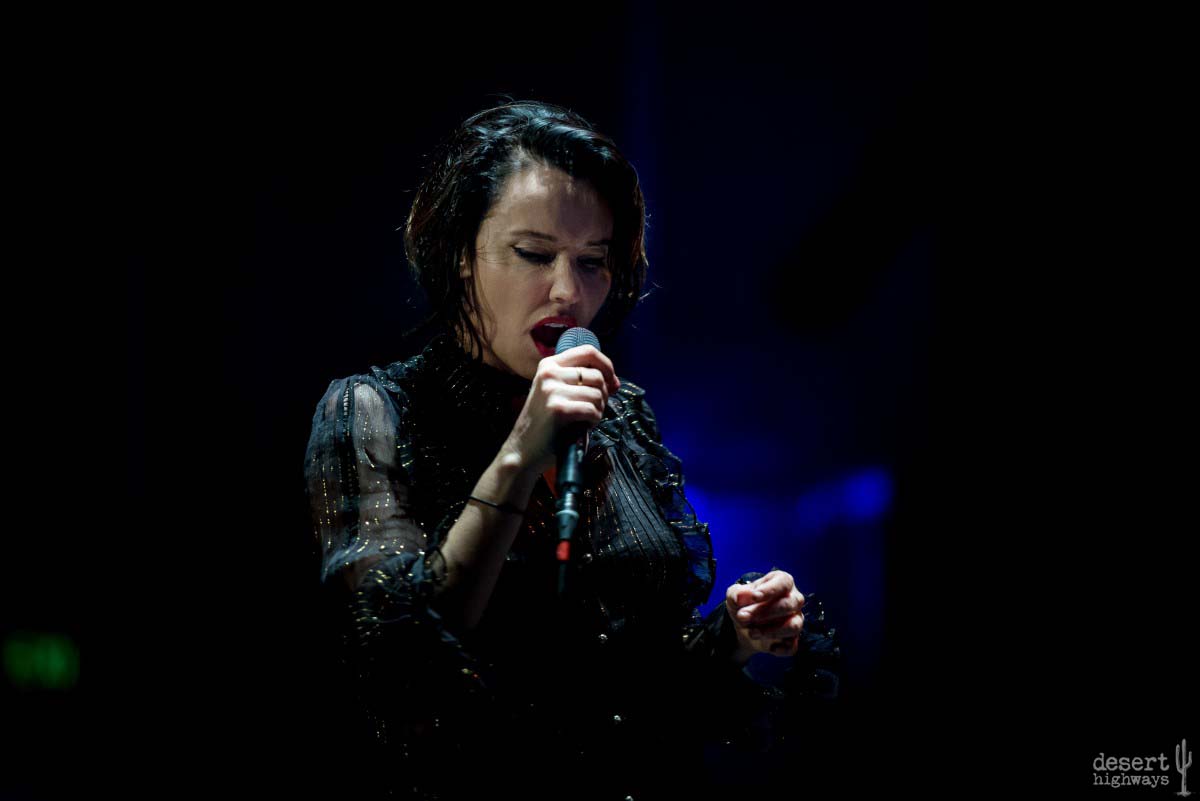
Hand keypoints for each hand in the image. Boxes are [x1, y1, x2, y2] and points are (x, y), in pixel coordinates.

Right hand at [502, 344, 620, 474]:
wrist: (524, 449)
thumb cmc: (547, 422)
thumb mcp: (559, 392)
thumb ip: (584, 382)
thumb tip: (615, 382)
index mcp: (549, 364)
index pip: (588, 352)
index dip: (607, 366)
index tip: (612, 382)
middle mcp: (549, 373)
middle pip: (596, 375)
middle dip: (604, 394)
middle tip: (595, 408)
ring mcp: (551, 390)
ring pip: (597, 393)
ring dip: (599, 409)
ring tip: (586, 419)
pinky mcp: (558, 409)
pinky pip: (592, 410)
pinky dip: (594, 420)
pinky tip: (583, 426)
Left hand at [724, 570, 805, 660]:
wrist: (744, 628)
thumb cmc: (744, 605)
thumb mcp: (735, 597)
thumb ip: (736, 594)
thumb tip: (741, 597)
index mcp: (782, 582)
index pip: (783, 582)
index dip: (770, 589)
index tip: (754, 596)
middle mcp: (794, 599)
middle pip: (788, 604)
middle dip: (764, 612)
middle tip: (743, 617)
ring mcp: (796, 619)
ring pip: (794, 625)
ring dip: (772, 631)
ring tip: (752, 632)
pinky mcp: (793, 639)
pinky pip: (792, 646)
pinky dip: (781, 648)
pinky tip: (770, 648)